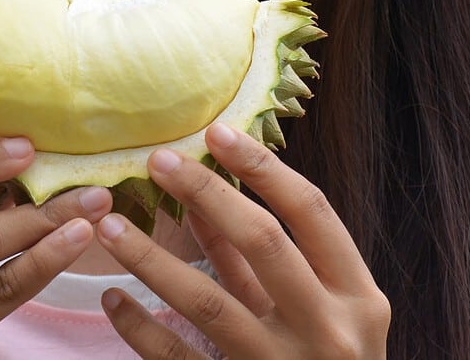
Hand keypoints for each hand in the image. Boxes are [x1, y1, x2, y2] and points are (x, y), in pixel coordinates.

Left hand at [96, 123, 389, 358]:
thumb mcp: (327, 309)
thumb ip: (272, 261)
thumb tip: (209, 199)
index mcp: (359, 297)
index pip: (311, 211)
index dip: (264, 166)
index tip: (217, 132)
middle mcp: (328, 330)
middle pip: (262, 242)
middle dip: (206, 194)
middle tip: (158, 160)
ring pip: (207, 303)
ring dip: (153, 259)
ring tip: (111, 226)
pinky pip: (179, 358)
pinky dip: (141, 328)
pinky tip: (112, 299)